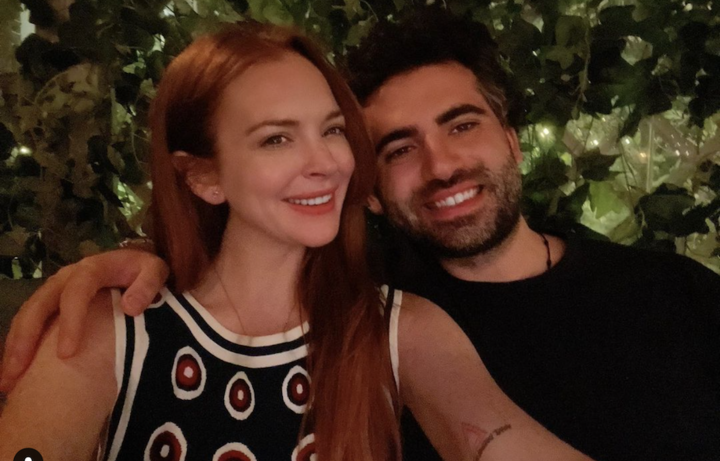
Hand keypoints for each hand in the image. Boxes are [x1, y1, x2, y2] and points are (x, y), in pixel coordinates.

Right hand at [0, 249, 168, 391]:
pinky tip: (15, 375)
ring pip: (27, 316)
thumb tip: (130, 308)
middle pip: (38, 305)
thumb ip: (148, 284)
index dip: (69, 321)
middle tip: (19, 374)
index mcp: (92, 269)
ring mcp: (54, 291)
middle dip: (26, 339)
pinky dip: (19, 348)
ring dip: (15, 348)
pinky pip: (29, 325)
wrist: (132, 264)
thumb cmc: (143, 271)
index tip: (65, 354)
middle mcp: (66, 279)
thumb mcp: (154, 270)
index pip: (75, 292)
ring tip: (8, 382)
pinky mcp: (50, 305)